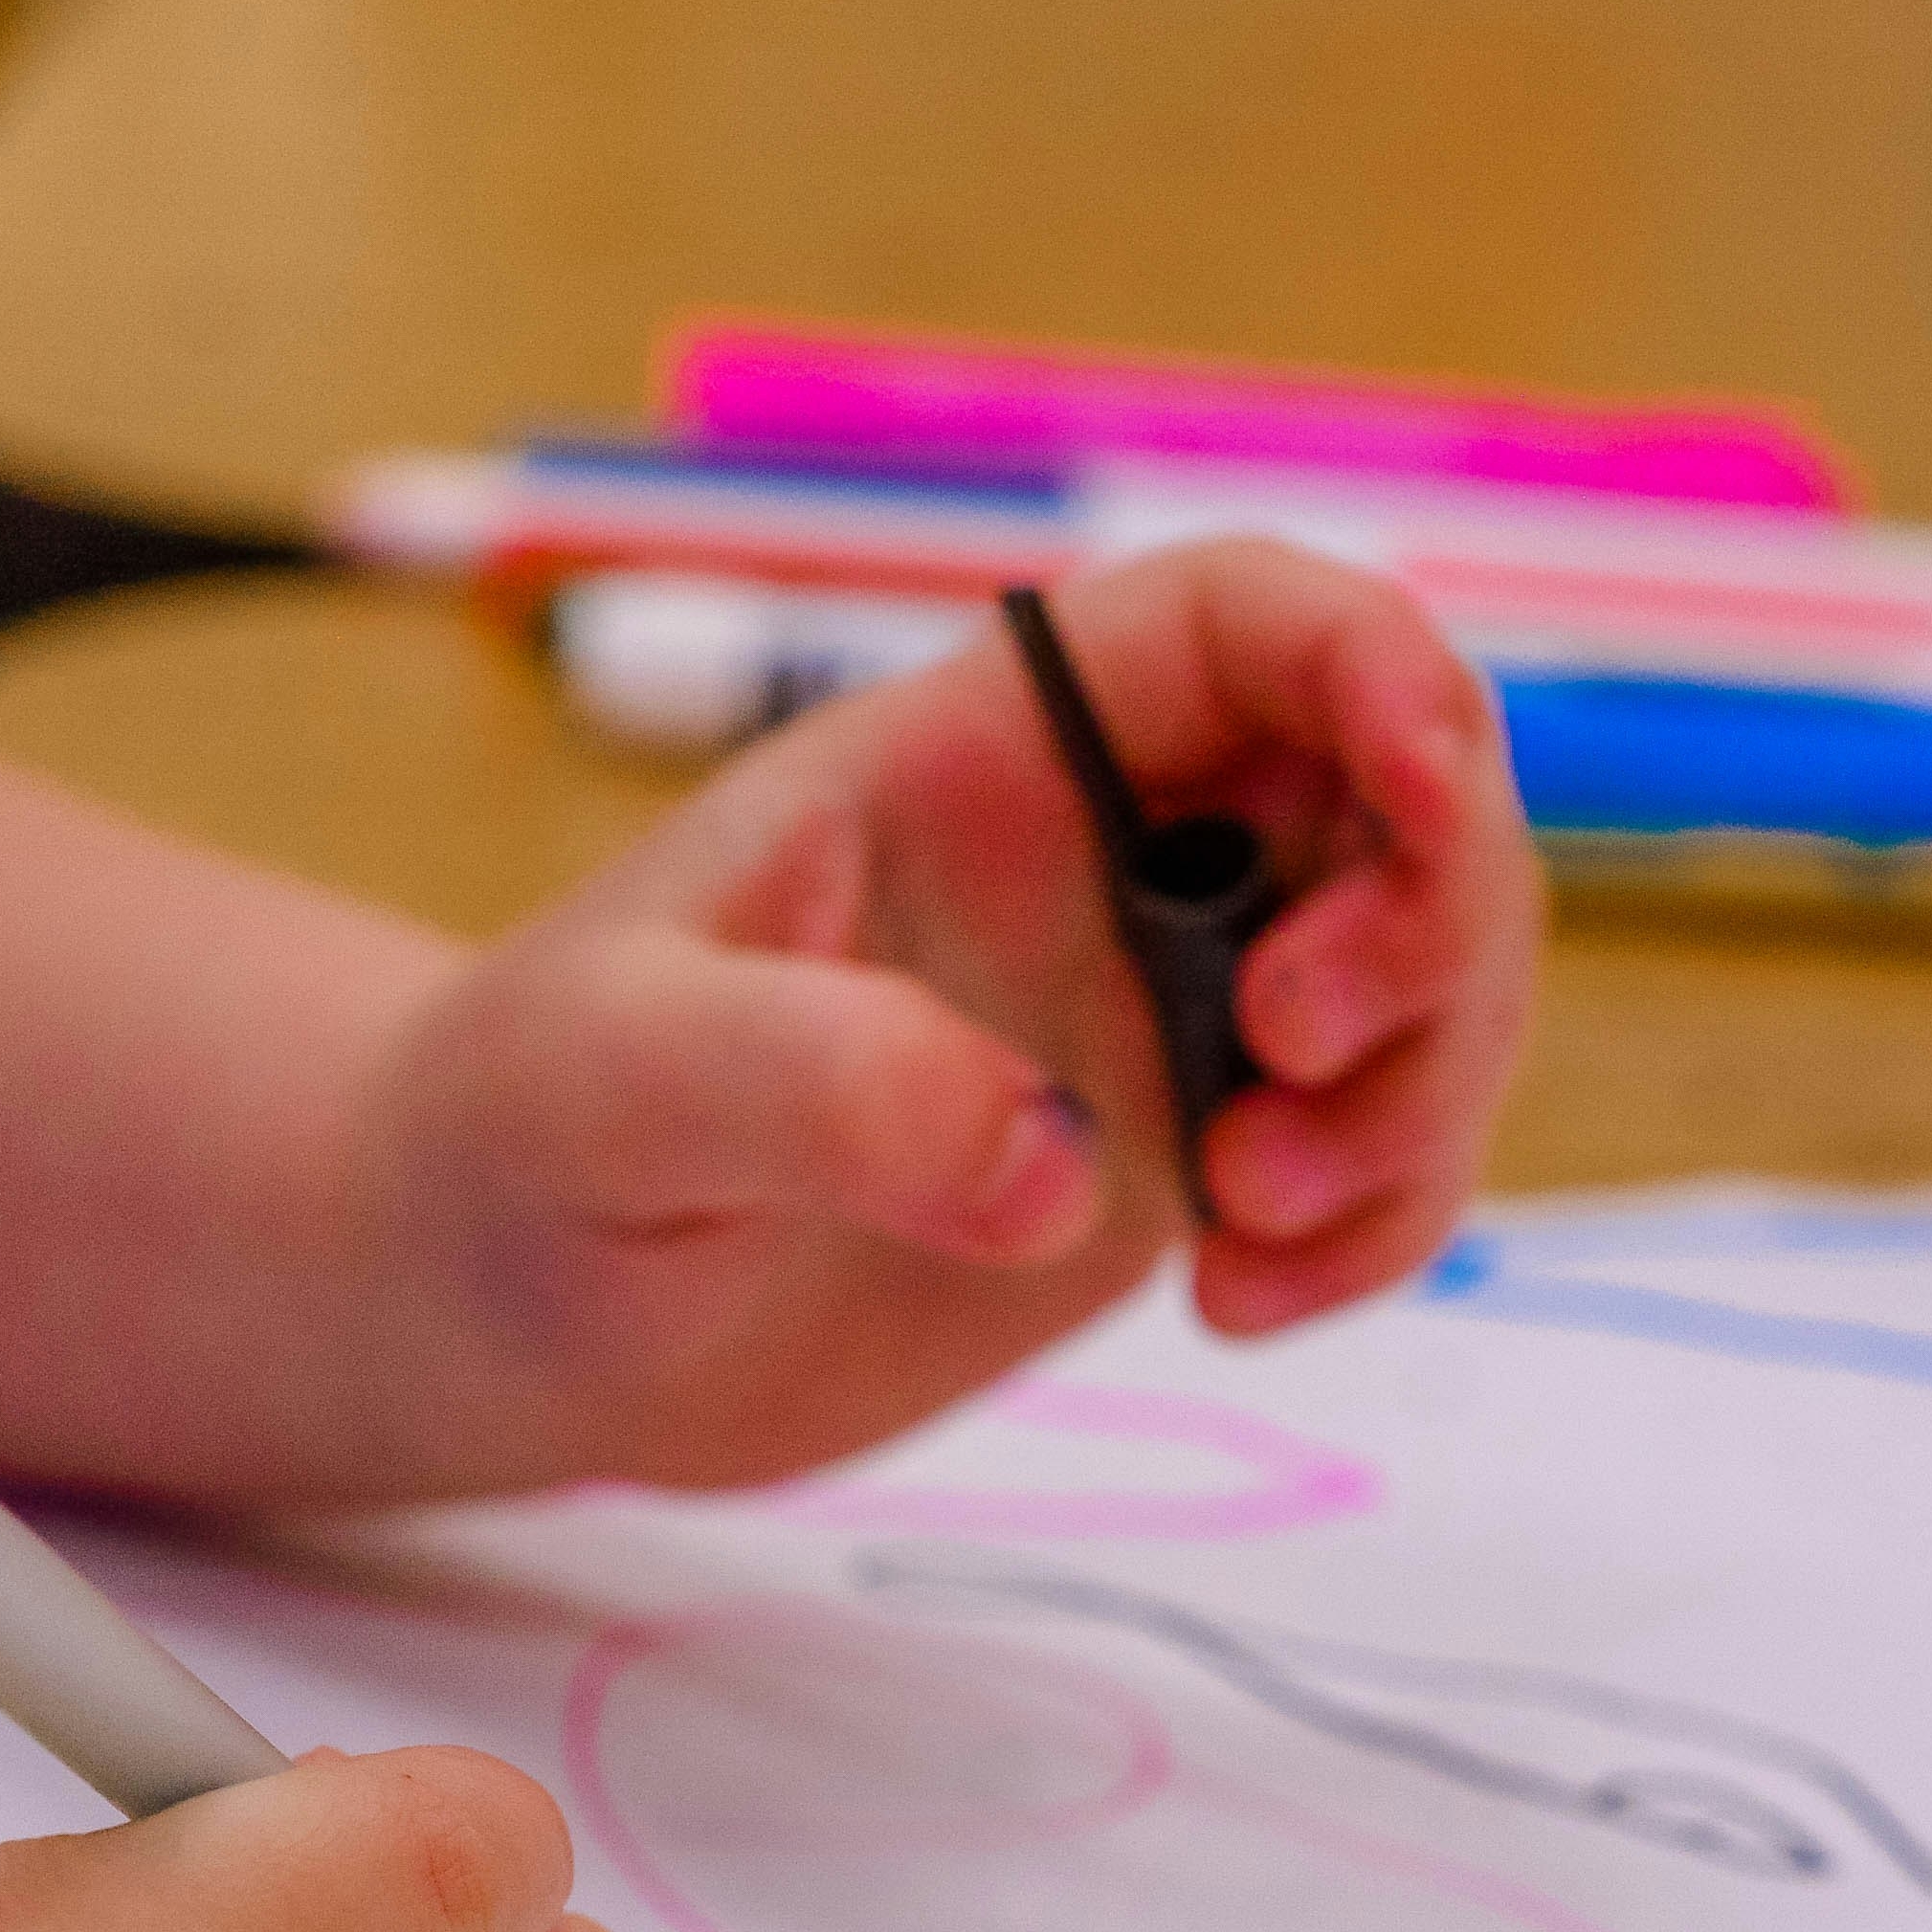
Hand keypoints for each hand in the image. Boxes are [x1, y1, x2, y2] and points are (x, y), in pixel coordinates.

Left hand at [335, 536, 1541, 1489]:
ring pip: (1427, 991)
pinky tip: (1241, 1303)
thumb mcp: (613, 1085)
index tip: (1423, 788)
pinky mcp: (1181, 1164)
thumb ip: (815, 1084)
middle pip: (1404, 803)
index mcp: (984, 753)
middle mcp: (1112, 859)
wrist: (503, 1307)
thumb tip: (1048, 1160)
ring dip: (1415, 1104)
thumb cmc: (520, 1136)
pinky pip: (1377, 1162)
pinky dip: (1375, 1231)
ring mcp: (1163, 1014)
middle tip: (1286, 1067)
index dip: (1378, 663)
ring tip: (1245, 1226)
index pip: (1243, 624)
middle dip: (1427, 929)